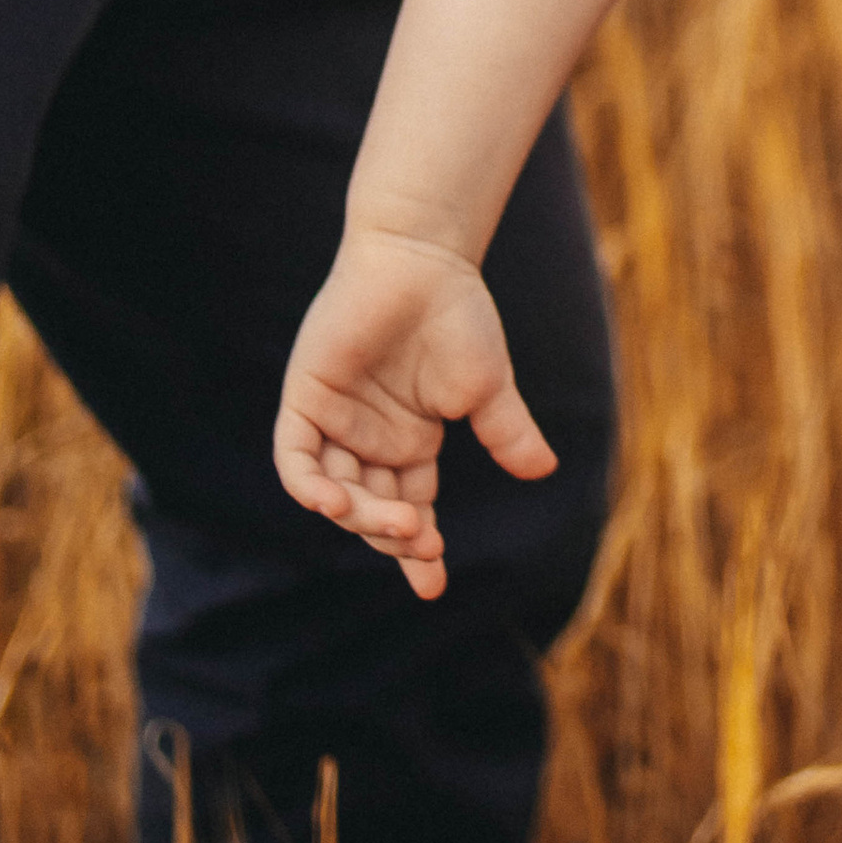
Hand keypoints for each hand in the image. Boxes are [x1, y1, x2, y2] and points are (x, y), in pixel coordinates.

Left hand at [273, 225, 555, 601]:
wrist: (421, 258)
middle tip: (424, 545)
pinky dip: (310, 485)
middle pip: (372, 510)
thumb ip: (507, 433)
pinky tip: (334, 503)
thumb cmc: (456, 315)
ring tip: (399, 526)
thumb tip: (544, 472)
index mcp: (410, 444)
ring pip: (336, 493)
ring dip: (362, 518)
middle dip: (394, 538)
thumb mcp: (487, 387)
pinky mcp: (306, 399)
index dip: (417, 551)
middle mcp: (369, 441)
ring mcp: (335, 422)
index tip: (434, 585)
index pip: (410, 510)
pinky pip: (297, 458)